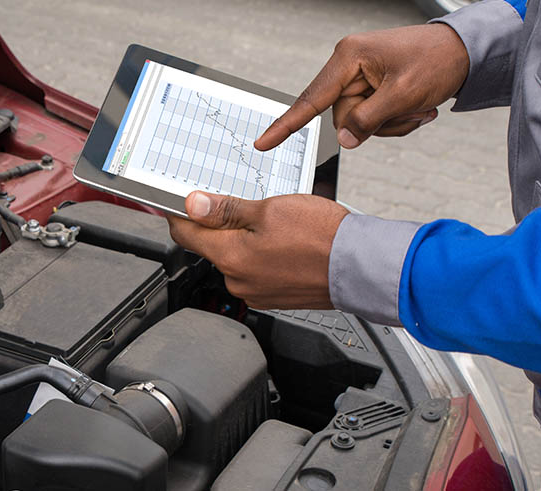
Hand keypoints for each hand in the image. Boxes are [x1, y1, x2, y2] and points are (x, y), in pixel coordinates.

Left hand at [166, 191, 349, 309]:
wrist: (360, 267)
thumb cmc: (322, 238)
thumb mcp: (269, 210)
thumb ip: (226, 209)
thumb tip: (193, 205)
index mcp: (230, 257)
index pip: (186, 234)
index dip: (180, 214)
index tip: (180, 203)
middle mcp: (238, 280)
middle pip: (212, 246)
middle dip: (220, 224)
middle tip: (244, 205)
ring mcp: (255, 292)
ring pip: (236, 258)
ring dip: (245, 240)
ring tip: (275, 225)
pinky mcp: (273, 296)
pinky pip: (256, 271)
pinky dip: (263, 255)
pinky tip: (285, 243)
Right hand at [255, 24, 469, 150]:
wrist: (466, 51)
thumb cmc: (438, 60)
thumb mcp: (403, 94)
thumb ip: (369, 120)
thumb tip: (346, 140)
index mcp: (349, 57)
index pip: (311, 99)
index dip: (286, 124)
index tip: (263, 142)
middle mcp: (350, 64)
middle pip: (343, 115)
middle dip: (377, 124)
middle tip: (410, 112)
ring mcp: (361, 76)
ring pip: (360, 121)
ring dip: (392, 124)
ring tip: (420, 108)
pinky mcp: (373, 85)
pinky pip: (373, 117)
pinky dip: (397, 120)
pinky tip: (419, 107)